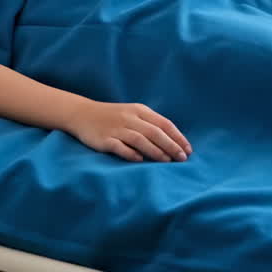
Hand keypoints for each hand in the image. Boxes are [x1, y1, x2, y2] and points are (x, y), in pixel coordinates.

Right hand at [66, 100, 191, 162]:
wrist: (83, 114)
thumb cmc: (113, 116)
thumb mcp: (132, 114)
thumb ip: (150, 124)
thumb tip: (172, 142)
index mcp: (139, 110)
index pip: (163, 123)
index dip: (177, 137)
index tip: (188, 150)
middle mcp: (129, 118)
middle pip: (154, 132)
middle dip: (171, 146)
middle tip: (182, 158)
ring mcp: (116, 128)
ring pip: (140, 139)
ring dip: (155, 151)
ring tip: (167, 161)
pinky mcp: (105, 139)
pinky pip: (120, 147)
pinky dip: (131, 153)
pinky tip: (140, 160)